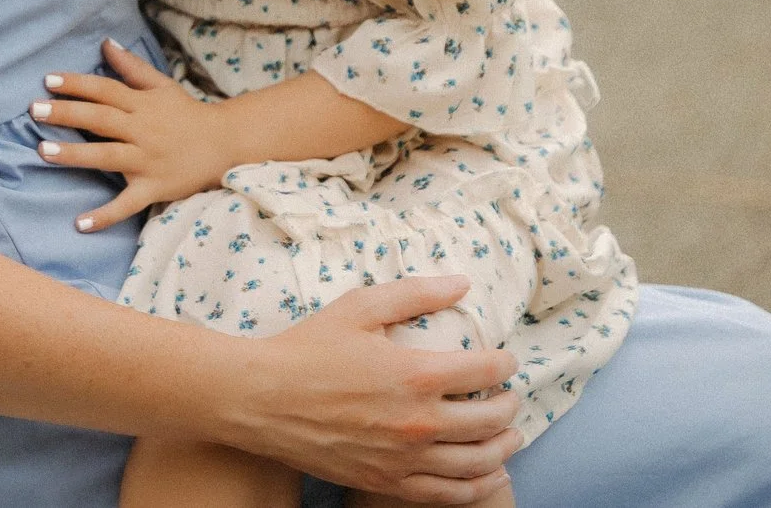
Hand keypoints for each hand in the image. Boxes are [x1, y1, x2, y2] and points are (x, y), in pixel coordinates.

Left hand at [31, 37, 233, 231]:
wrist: (226, 145)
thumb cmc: (187, 114)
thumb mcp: (162, 86)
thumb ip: (132, 67)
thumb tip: (105, 42)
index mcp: (142, 105)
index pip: (105, 90)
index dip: (77, 84)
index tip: (47, 80)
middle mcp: (143, 131)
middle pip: (101, 119)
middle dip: (67, 114)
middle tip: (34, 110)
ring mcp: (147, 161)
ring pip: (107, 157)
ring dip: (75, 155)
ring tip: (42, 151)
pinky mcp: (154, 188)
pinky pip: (127, 204)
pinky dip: (105, 216)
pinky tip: (80, 223)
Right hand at [221, 277, 523, 503]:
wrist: (260, 399)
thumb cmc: (307, 349)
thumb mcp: (359, 306)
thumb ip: (415, 293)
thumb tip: (462, 283)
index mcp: (415, 374)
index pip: (486, 371)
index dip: (506, 363)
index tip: (505, 359)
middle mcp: (418, 421)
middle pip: (491, 420)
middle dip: (510, 406)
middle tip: (509, 397)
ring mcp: (404, 457)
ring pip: (478, 462)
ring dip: (504, 448)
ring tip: (510, 436)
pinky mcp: (387, 480)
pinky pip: (449, 493)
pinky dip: (479, 486)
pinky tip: (491, 474)